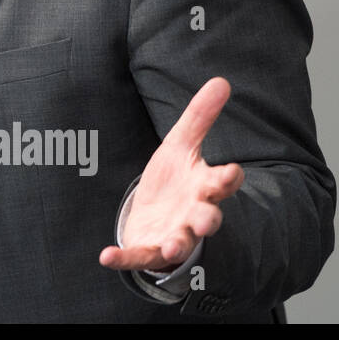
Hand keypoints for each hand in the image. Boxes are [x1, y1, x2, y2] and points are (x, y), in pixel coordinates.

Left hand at [99, 77, 244, 272]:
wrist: (155, 214)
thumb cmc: (175, 180)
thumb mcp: (181, 144)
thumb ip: (200, 116)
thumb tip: (222, 80)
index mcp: (202, 187)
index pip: (220, 183)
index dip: (226, 179)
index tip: (232, 172)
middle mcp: (192, 215)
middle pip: (207, 219)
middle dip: (207, 220)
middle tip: (207, 220)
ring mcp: (172, 235)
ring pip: (180, 244)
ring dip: (177, 246)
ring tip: (172, 247)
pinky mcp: (148, 250)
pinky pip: (137, 257)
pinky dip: (122, 259)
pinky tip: (105, 256)